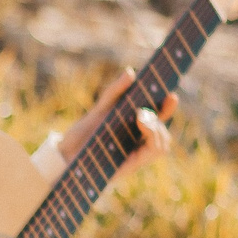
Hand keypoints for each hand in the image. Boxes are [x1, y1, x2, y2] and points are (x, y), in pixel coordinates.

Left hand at [55, 70, 177, 180]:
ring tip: (141, 116)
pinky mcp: (133, 165)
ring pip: (162, 143)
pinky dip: (153, 137)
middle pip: (163, 130)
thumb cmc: (84, 133)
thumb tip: (131, 72)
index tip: (171, 94)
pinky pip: (154, 152)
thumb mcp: (100, 109)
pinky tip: (141, 125)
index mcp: (135, 128)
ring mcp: (138, 154)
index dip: (168, 106)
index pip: (159, 116)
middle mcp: (139, 142)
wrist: (66, 155)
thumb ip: (115, 92)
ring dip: (157, 128)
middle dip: (164, 115)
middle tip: (144, 109)